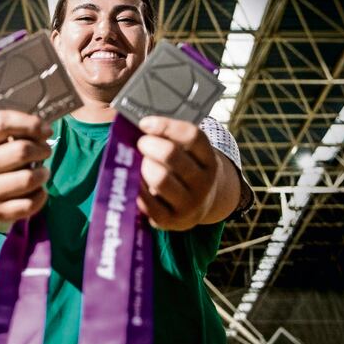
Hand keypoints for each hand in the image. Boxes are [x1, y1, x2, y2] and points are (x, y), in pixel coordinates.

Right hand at [0, 110, 52, 232]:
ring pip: (29, 179)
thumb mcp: (1, 141)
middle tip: (46, 152)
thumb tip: (45, 131)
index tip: (46, 131)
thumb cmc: (0, 160)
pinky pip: (30, 203)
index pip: (2, 123)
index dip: (30, 123)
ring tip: (42, 173)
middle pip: (22, 150)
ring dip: (44, 174)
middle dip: (43, 149)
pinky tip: (38, 190)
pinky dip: (41, 196)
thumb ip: (21, 130)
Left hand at [135, 116, 217, 230]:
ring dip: (143, 167)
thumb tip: (140, 126)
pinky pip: (148, 203)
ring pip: (160, 179)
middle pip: (171, 155)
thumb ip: (171, 139)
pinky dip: (137, 189)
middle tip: (140, 143)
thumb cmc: (185, 170)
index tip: (145, 123)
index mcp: (209, 160)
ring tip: (139, 163)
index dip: (165, 126)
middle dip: (149, 145)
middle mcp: (203, 182)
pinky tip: (134, 181)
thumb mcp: (189, 153)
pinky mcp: (172, 221)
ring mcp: (189, 204)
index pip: (192, 136)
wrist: (199, 205)